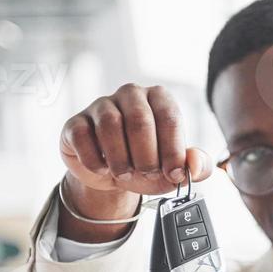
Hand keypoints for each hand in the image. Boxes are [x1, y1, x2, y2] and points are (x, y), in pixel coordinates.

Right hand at [58, 83, 213, 240]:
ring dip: (120, 159)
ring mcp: (101, 105)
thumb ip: (196, 166)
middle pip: (140, 120)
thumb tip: (196, 165)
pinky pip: (82, 136)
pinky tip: (102, 168)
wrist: (112, 177)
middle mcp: (130, 94)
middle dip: (146, 157)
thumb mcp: (175, 169)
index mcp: (159, 98)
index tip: (173, 174)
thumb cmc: (147, 164)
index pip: (169, 117)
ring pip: (110, 125)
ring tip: (124, 173)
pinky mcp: (76, 122)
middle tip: (146, 174)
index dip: (173, 151)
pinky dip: (94, 159)